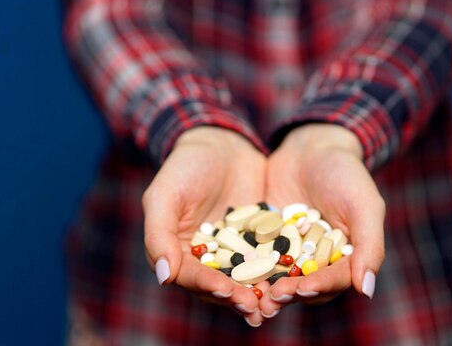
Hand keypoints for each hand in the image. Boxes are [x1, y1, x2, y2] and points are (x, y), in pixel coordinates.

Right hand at [143, 127, 267, 326]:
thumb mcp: (165, 195)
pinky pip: (269, 259)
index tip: (225, 291)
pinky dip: (279, 271)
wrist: (223, 144)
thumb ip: (159, 235)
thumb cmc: (186, 166)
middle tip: (254, 307)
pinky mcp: (260, 242)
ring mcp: (236, 252)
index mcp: (178, 252)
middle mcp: (206, 258)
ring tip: (273, 304)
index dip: (207, 285)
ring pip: (246, 278)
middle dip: (236, 297)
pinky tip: (293, 279)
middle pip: (220, 284)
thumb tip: (164, 278)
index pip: (191, 276)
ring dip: (259, 293)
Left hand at [260, 124, 384, 318]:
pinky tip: (231, 272)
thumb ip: (369, 246)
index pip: (334, 280)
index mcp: (344, 259)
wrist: (310, 147)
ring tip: (252, 296)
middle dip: (289, 293)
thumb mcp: (363, 204)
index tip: (305, 289)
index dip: (320, 286)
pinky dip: (245, 267)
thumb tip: (367, 291)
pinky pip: (254, 257)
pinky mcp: (264, 242)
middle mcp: (316, 261)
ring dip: (265, 289)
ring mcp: (288, 253)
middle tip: (272, 298)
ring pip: (277, 277)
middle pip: (303, 286)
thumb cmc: (345, 173)